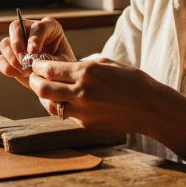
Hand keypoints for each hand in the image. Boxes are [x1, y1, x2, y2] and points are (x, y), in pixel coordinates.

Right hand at [0, 16, 75, 87]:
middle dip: (17, 45)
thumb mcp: (63, 64)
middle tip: (24, 60)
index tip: (33, 52)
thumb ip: (49, 61)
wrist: (58, 80)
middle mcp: (31, 31)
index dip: (34, 38)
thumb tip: (30, 61)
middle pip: (15, 27)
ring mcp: (18, 43)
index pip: (38, 26)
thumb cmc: (64, 68)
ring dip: (13, 59)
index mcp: (49, 27)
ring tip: (26, 71)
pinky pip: (0, 60)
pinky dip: (7, 68)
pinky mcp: (10, 57)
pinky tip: (19, 74)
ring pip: (5, 44)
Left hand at [28, 57, 162, 133]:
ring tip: (47, 91)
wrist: (151, 108)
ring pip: (50, 106)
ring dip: (45, 98)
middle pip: (42, 89)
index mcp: (86, 72)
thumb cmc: (133, 81)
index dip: (36, 65)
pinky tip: (67, 101)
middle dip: (33, 82)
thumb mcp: (107, 63)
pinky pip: (67, 115)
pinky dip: (63, 107)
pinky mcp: (86, 124)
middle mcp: (81, 92)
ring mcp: (83, 111)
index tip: (34, 62)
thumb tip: (64, 67)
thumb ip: (84, 65)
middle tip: (34, 77)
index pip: (48, 69)